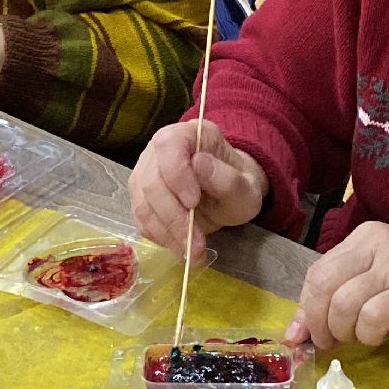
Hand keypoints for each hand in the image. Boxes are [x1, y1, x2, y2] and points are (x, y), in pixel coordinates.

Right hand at [129, 120, 268, 258]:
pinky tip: (181, 246)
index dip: (176, 175)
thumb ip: (227, 177)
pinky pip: (142, 220)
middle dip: (173, 217)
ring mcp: (146, 173)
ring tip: (193, 253)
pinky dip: (161, 237)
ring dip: (167, 234)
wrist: (228, 193)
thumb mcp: (246, 186)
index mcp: (190, 134)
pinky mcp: (141, 197)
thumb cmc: (238, 185)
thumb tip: (199, 164)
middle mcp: (160, 149)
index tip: (193, 202)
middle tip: (196, 243)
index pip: (169, 146)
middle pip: (151, 182)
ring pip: (143, 205)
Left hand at [287, 222, 388, 351]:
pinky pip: (372, 318)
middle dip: (321, 323)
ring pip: (345, 304)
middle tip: (332, 342)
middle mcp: (380, 242)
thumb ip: (331, 304)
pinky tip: (381, 335)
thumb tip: (293, 335)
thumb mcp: (368, 290)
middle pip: (324, 286)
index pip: (317, 273)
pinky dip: (369, 335)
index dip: (305, 309)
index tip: (305, 336)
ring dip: (347, 333)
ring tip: (362, 336)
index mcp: (363, 238)